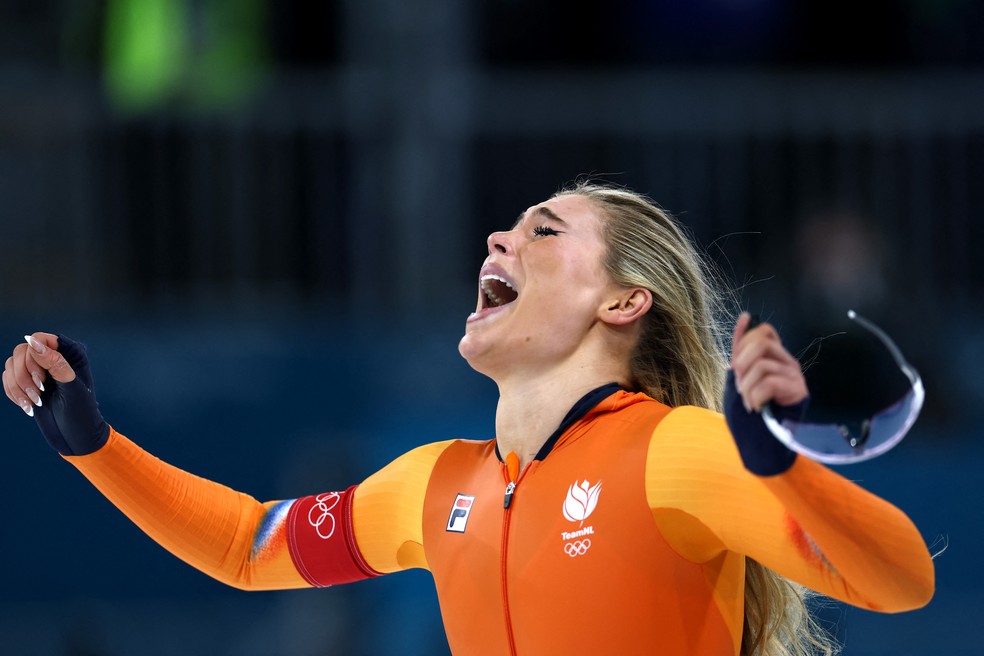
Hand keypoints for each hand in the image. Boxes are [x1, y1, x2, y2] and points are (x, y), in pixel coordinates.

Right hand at [3, 333, 108, 454]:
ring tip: (35, 403)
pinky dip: (14, 393)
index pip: (41, 338)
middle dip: (25, 375)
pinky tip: (27, 406)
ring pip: (11, 365)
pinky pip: (7, 378)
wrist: (75, 436)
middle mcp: (53, 358)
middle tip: (39, 394)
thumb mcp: (71, 387)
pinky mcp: (27, 383)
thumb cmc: (81, 412)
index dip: (35, 355)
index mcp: (70, 354)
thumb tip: (32, 341)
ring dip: (19, 387)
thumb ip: (55, 363)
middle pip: (22, 351)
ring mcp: (38, 370)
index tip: (42, 379)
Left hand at [730, 313, 807, 412]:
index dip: (744, 343)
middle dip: (742, 364)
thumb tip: (744, 316)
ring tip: (748, 401)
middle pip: (761, 342)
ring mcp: (793, 374)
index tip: (736, 367)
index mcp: (774, 355)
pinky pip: (769, 383)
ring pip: (761, 365)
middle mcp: (786, 360)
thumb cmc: (754, 404)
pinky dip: (756, 396)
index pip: (764, 330)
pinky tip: (757, 406)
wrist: (766, 436)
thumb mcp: (743, 373)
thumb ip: (742, 348)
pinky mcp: (797, 389)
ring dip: (747, 387)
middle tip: (740, 385)